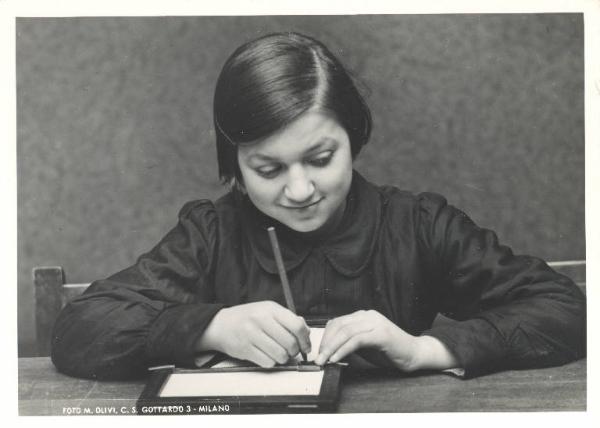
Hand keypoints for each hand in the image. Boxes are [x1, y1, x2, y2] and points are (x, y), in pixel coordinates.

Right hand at [195, 301, 310, 367]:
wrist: (221, 325)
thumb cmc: (248, 317)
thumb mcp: (268, 310)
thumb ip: (288, 319)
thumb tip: (306, 333)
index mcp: (270, 309)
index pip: (296, 325)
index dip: (305, 339)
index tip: (306, 346)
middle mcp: (261, 320)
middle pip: (290, 343)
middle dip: (295, 351)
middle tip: (292, 351)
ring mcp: (252, 335)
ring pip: (280, 355)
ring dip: (283, 358)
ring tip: (279, 353)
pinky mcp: (245, 349)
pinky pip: (268, 362)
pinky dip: (271, 362)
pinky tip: (267, 355)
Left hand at [314, 310, 457, 371]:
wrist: (415, 354)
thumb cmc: (389, 351)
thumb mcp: (364, 346)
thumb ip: (349, 344)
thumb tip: (328, 351)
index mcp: (363, 316)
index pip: (337, 322)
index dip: (325, 337)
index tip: (319, 352)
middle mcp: (368, 315)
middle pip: (339, 326)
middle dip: (326, 343)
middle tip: (318, 358)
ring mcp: (375, 323)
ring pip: (346, 332)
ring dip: (332, 347)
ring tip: (324, 360)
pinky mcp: (381, 333)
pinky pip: (357, 340)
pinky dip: (344, 349)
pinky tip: (336, 358)